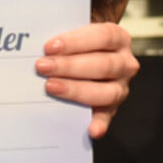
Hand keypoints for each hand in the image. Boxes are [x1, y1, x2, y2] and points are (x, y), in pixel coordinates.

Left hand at [36, 21, 138, 139]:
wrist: (89, 57)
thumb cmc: (79, 44)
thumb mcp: (77, 32)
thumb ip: (65, 37)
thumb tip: (38, 41)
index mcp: (118, 38)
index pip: (101, 37)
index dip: (75, 41)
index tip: (49, 47)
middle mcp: (124, 63)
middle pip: (102, 64)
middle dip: (69, 66)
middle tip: (43, 67)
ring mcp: (121, 87)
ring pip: (106, 91)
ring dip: (76, 90)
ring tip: (51, 87)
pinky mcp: (112, 108)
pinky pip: (107, 117)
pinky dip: (100, 124)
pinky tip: (91, 129)